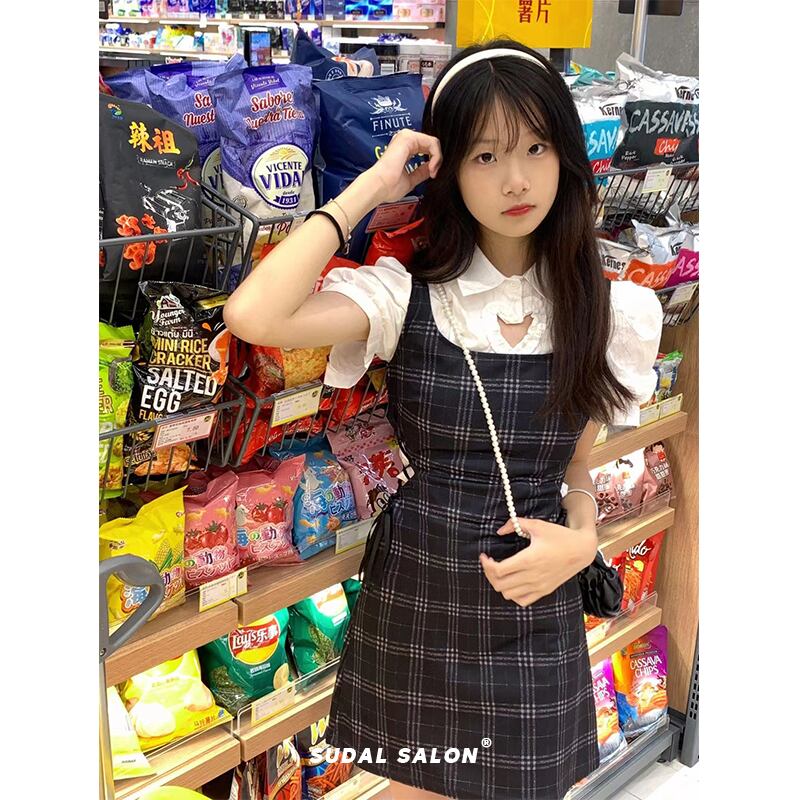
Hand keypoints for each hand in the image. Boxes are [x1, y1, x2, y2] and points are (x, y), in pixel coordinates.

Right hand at [366, 129, 441, 203]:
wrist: (380, 186)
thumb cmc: (388, 186)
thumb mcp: (411, 179)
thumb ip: (421, 172)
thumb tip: (431, 168)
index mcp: (403, 149)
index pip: (425, 149)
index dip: (433, 162)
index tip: (432, 175)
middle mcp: (404, 140)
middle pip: (430, 144)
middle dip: (437, 160)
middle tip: (433, 173)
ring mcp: (406, 137)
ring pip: (433, 142)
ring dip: (437, 158)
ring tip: (432, 171)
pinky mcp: (408, 137)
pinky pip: (431, 142)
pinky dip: (436, 156)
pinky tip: (432, 167)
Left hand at [479, 518, 597, 607]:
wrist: (581, 550)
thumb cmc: (559, 536)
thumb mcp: (537, 524)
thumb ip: (515, 524)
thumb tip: (499, 531)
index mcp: (529, 559)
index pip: (499, 570)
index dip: (486, 564)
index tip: (484, 556)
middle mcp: (533, 576)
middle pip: (500, 584)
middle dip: (489, 573)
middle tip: (490, 563)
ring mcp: (539, 586)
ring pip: (508, 595)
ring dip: (500, 584)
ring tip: (500, 572)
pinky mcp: (544, 591)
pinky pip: (522, 600)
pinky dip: (512, 594)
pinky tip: (513, 582)